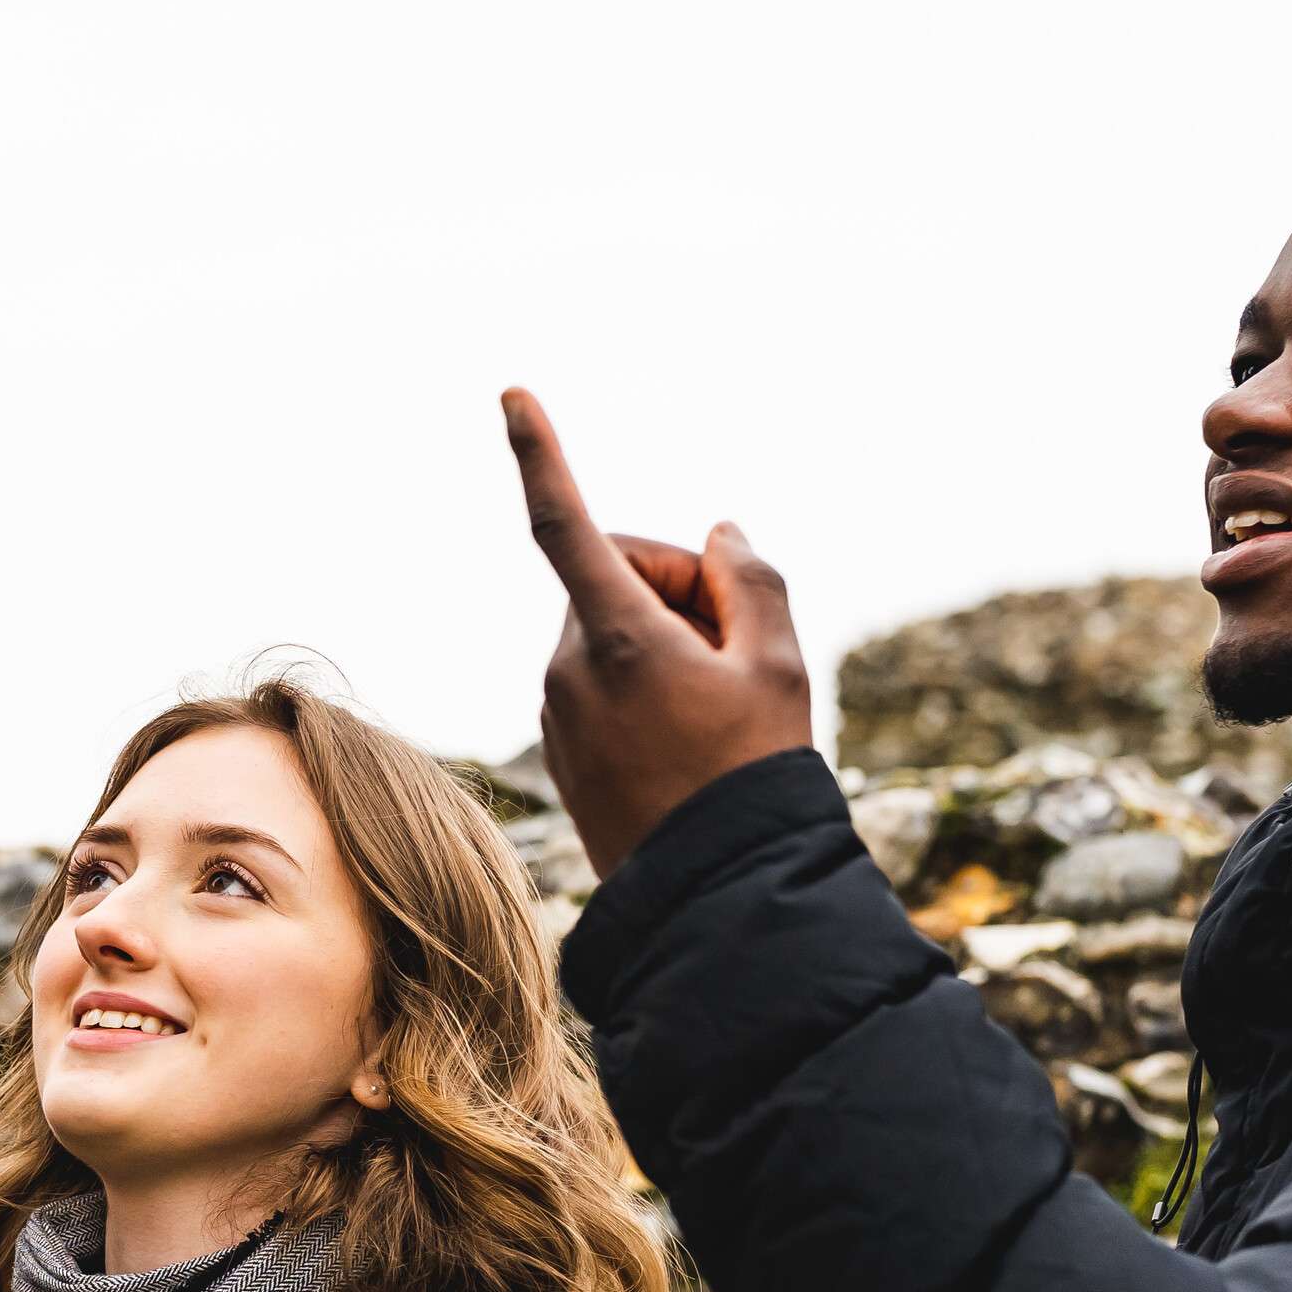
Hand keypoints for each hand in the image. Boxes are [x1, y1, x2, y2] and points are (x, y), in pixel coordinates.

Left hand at [505, 389, 814, 877]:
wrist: (716, 894)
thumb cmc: (753, 775)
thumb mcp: (780, 663)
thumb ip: (749, 580)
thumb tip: (718, 536)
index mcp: (615, 637)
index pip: (567, 524)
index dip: (541, 455)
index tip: (511, 396)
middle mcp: (569, 668)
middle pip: (621, 575)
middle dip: (679, 586)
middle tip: (739, 643)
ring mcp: (560, 711)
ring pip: (616, 629)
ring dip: (669, 639)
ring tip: (722, 706)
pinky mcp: (565, 747)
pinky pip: (605, 681)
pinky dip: (649, 683)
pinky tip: (693, 739)